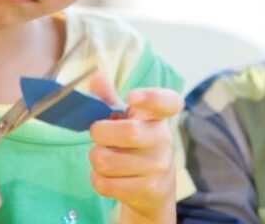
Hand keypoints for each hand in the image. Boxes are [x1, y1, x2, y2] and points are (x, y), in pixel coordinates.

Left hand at [88, 74, 181, 223]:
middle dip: (100, 132)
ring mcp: (157, 167)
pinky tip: (105, 174)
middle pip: (128, 133)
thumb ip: (109, 98)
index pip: (168, 102)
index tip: (131, 97)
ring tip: (104, 156)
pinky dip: (96, 178)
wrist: (153, 188)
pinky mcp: (147, 189)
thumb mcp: (125, 119)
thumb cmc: (134, 145)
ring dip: (95, 158)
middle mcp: (162, 140)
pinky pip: (105, 183)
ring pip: (108, 161)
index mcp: (156, 117)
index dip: (152, 97)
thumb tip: (97, 74)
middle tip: (98, 134)